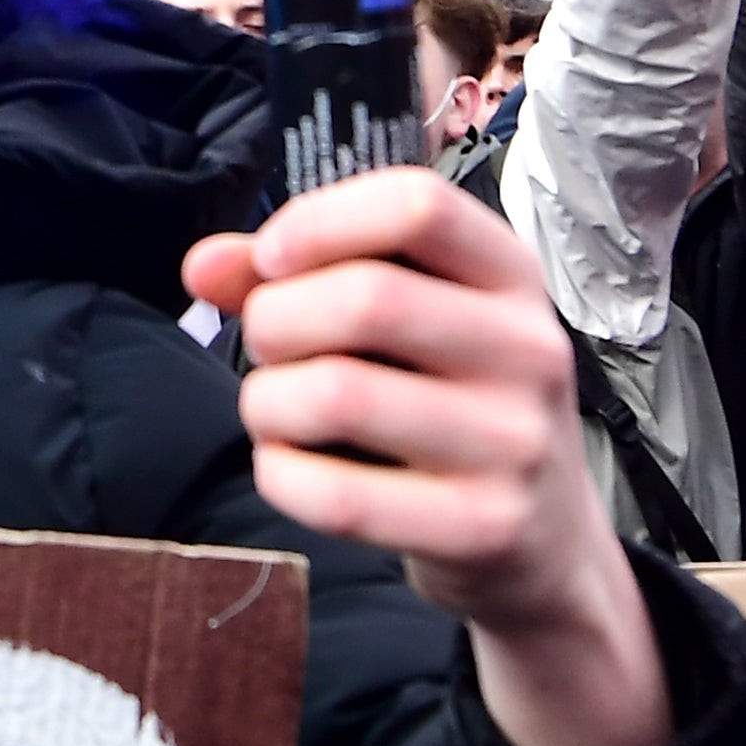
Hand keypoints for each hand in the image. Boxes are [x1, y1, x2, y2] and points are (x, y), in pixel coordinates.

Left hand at [184, 168, 674, 745]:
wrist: (543, 540)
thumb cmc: (447, 403)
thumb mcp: (403, 321)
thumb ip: (299, 275)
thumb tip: (202, 265)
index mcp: (510, 275)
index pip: (418, 205)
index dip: (319, 221)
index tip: (271, 258)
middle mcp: (529, 348)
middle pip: (365, 300)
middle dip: (274, 321)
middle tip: (268, 351)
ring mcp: (515, 442)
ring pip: (338, 396)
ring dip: (266, 402)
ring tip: (273, 411)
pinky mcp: (485, 526)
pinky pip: (340, 497)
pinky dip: (281, 477)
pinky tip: (290, 469)